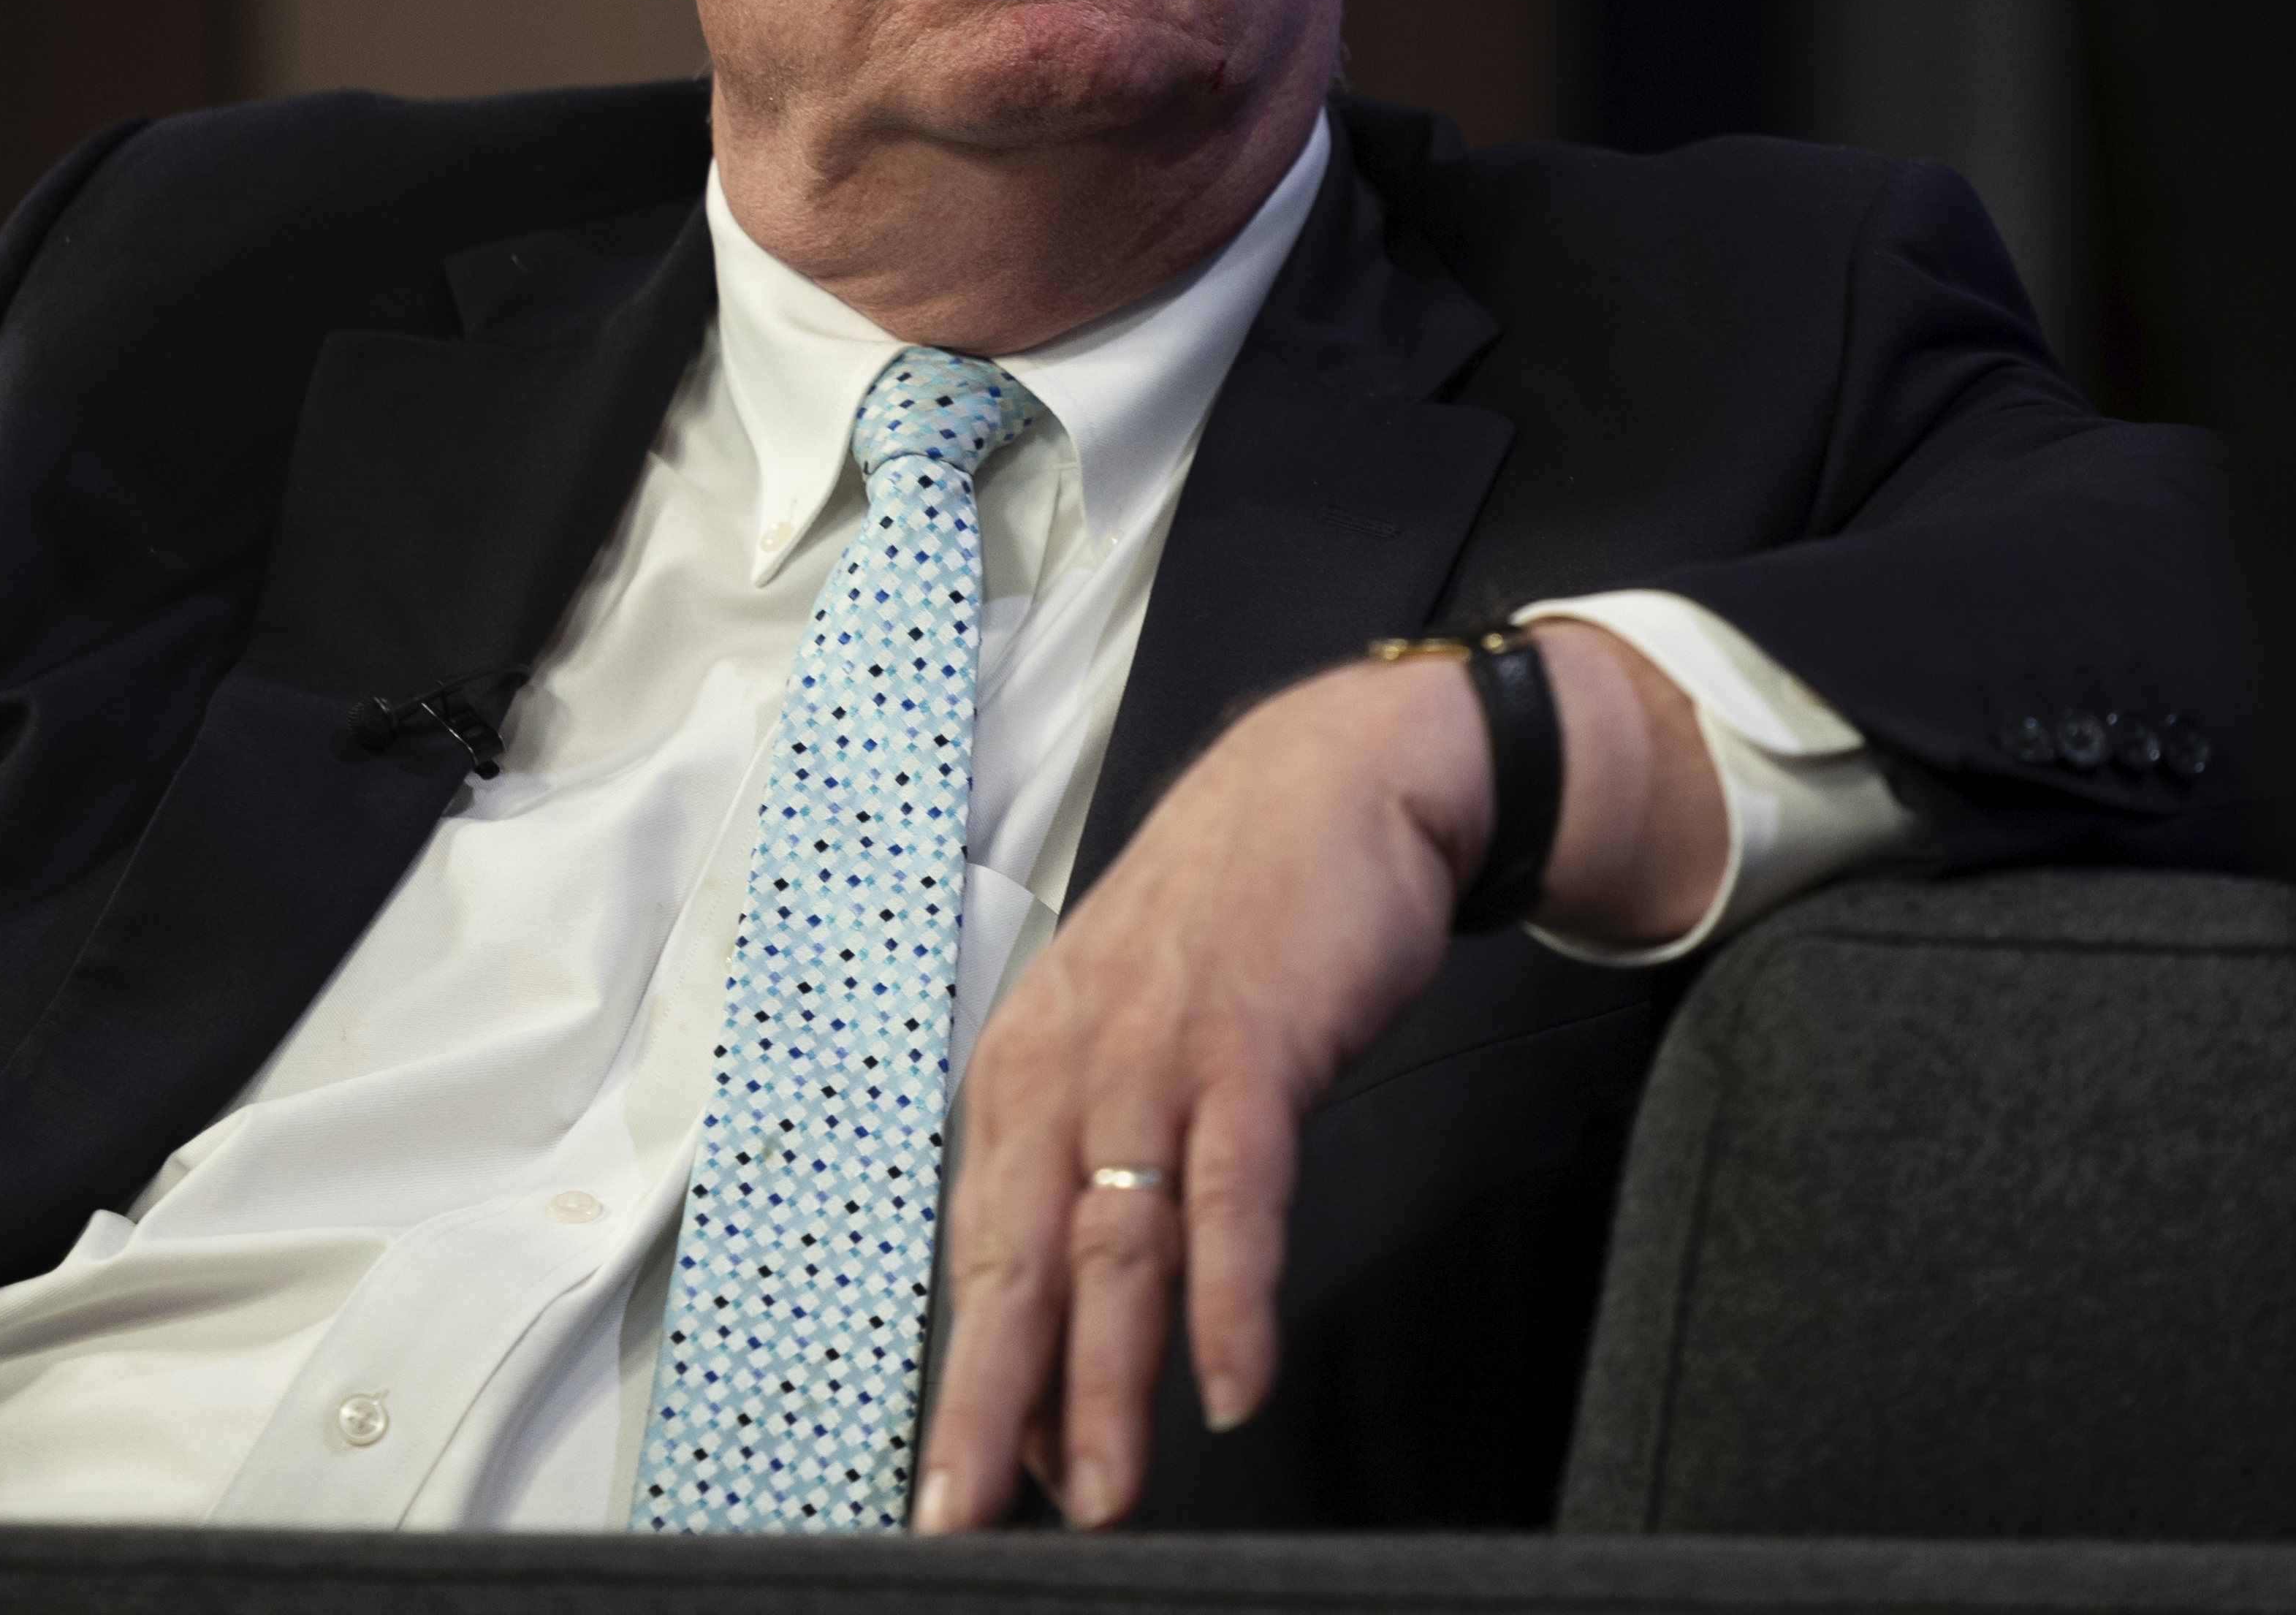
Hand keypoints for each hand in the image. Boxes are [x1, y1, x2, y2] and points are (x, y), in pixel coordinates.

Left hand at [913, 619, 1722, 1529]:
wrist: (1339, 776)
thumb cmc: (1237, 918)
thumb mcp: (1137, 1032)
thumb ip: (1103, 1166)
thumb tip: (1074, 1324)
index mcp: (1026, 1068)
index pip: (979, 1251)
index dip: (968, 1378)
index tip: (956, 1488)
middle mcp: (1069, 1063)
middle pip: (1015, 1261)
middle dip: (988, 1407)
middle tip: (962, 1520)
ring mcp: (1157, 1052)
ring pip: (1113, 1243)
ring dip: (1104, 1384)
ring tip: (1099, 1492)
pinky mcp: (1252, 1043)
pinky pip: (1233, 1191)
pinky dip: (1229, 1296)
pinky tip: (1230, 1380)